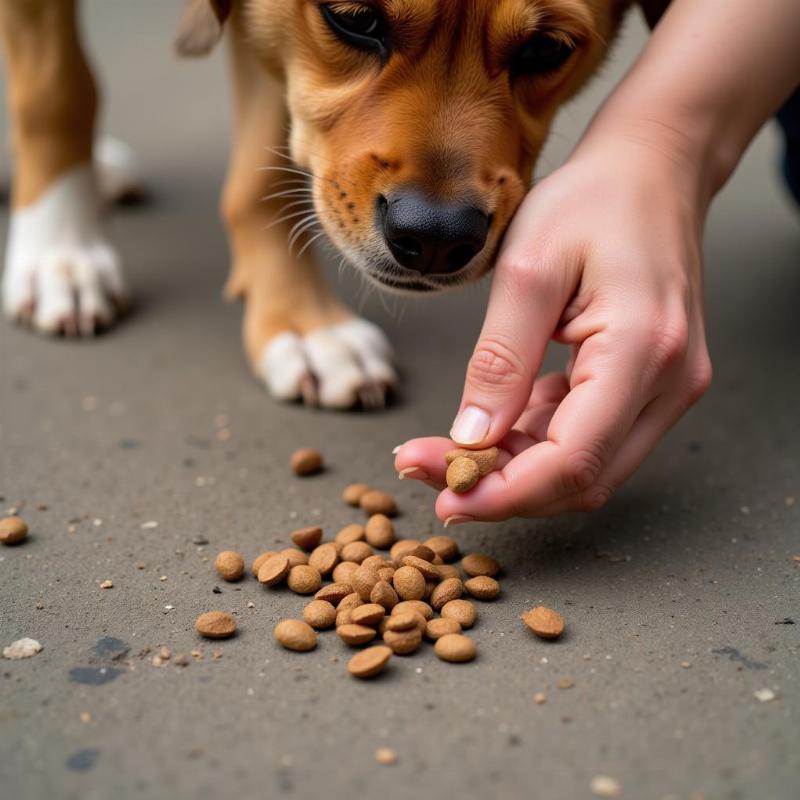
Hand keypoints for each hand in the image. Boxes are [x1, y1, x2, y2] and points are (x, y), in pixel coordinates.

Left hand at [394, 131, 712, 523]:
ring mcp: (667, 388)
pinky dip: (537, 440)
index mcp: (642, 351)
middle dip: (500, 486)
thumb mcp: (527, 270)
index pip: (573, 462)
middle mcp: (669, 383)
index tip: (444, 496)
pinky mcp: (651, 384)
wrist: (653, 171)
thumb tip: (470, 438)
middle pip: (581, 478)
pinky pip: (590, 435)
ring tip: (449, 444)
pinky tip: (498, 417)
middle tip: (428, 469)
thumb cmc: (595, 201)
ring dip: (515, 467)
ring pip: (585, 466)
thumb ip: (499, 361)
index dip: (504, 494)